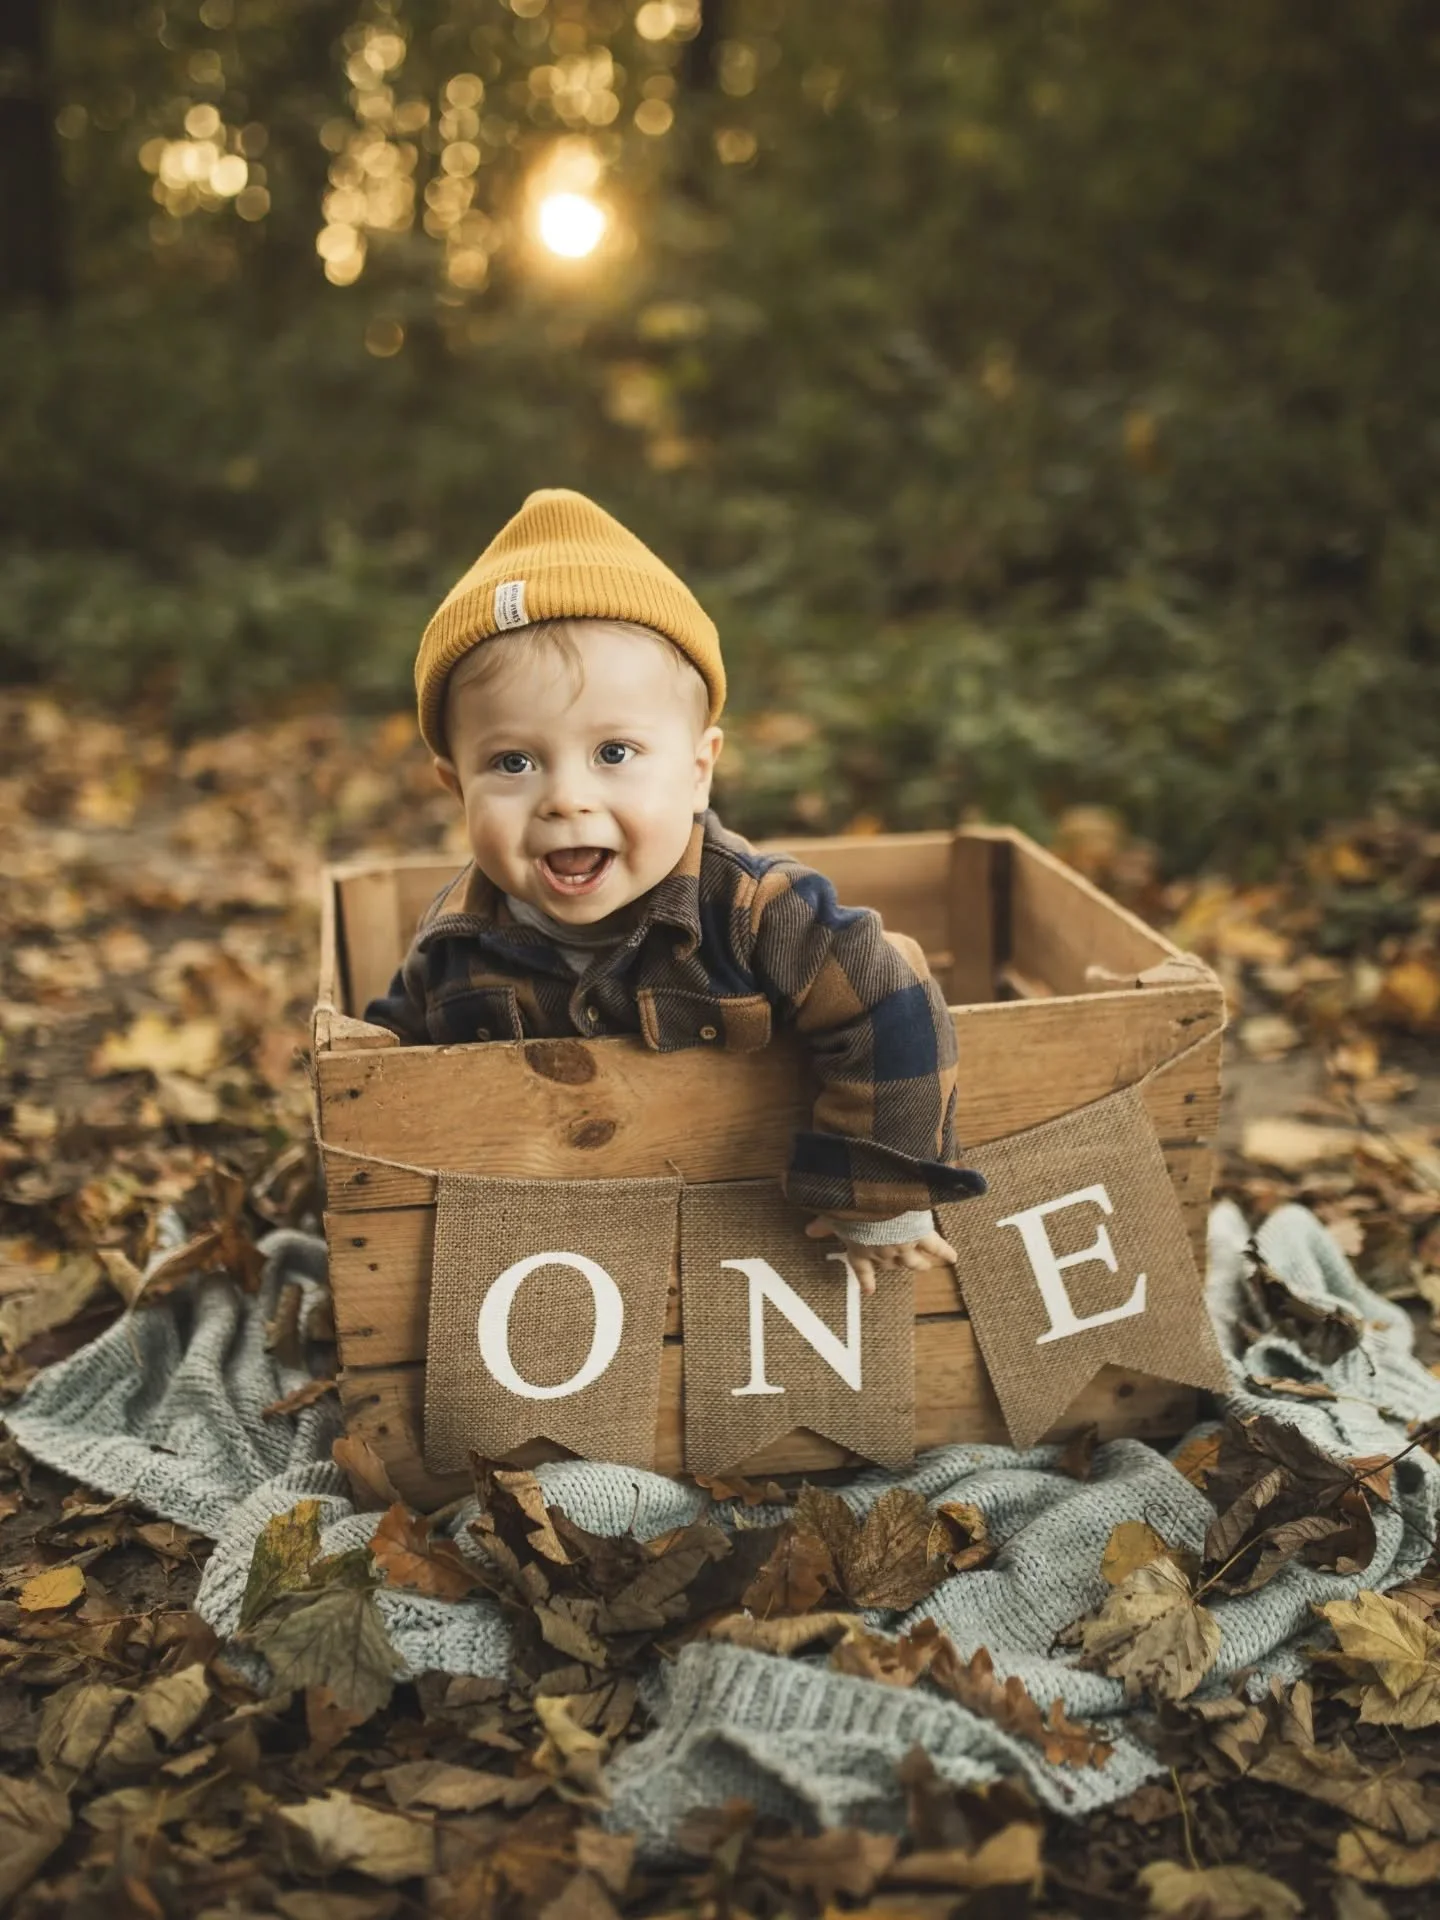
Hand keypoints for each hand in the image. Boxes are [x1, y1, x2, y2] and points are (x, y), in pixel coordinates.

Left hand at [804, 1216, 957, 1297]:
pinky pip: (936, 1246)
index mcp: (860, 1250)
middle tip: (900, 1266)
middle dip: (895, 1266)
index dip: (866, 1280)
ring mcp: (904, 1246)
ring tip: (926, 1267)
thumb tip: (808, 1232)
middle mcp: (883, 1253)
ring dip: (919, 1264)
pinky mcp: (921, 1235)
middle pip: (891, 1265)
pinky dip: (945, 1251)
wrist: (876, 1201)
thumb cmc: (851, 1209)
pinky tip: (953, 1257)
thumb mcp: (833, 1215)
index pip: (862, 1270)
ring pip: (914, 1261)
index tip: (869, 1291)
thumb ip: (823, 1225)